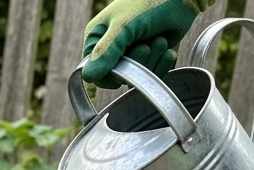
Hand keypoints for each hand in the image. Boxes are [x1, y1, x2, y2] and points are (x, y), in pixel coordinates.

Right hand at [82, 0, 207, 88]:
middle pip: (117, 76)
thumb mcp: (124, 26)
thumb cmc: (149, 2)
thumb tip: (87, 78)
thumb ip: (105, 52)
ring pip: (136, 76)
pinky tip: (166, 49)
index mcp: (97, 38)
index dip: (109, 75)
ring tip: (159, 40)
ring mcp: (132, 52)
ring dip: (152, 60)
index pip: (93, 71)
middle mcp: (112, 47)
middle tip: (146, 45)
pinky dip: (162, 63)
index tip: (124, 68)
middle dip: (136, 63)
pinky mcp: (150, 57)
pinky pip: (152, 73)